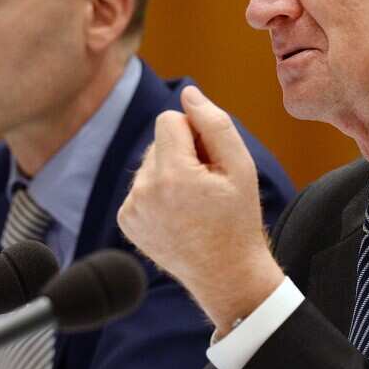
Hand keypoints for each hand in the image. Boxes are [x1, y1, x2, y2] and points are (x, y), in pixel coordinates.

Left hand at [118, 86, 283, 334]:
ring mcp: (131, 209)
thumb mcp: (241, 168)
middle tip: (206, 187)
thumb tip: (188, 94)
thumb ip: (215, 124)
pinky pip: (141, 187)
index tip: (211, 162)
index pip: (169, 120)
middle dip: (182, 154)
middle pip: (158, 142)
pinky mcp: (127, 221)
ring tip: (193, 203)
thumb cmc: (238, 220)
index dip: (195, 134)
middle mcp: (144, 192)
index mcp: (172, 176)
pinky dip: (158, 193)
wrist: (225, 274)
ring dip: (170, 173)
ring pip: (149, 164)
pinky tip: (179, 215)